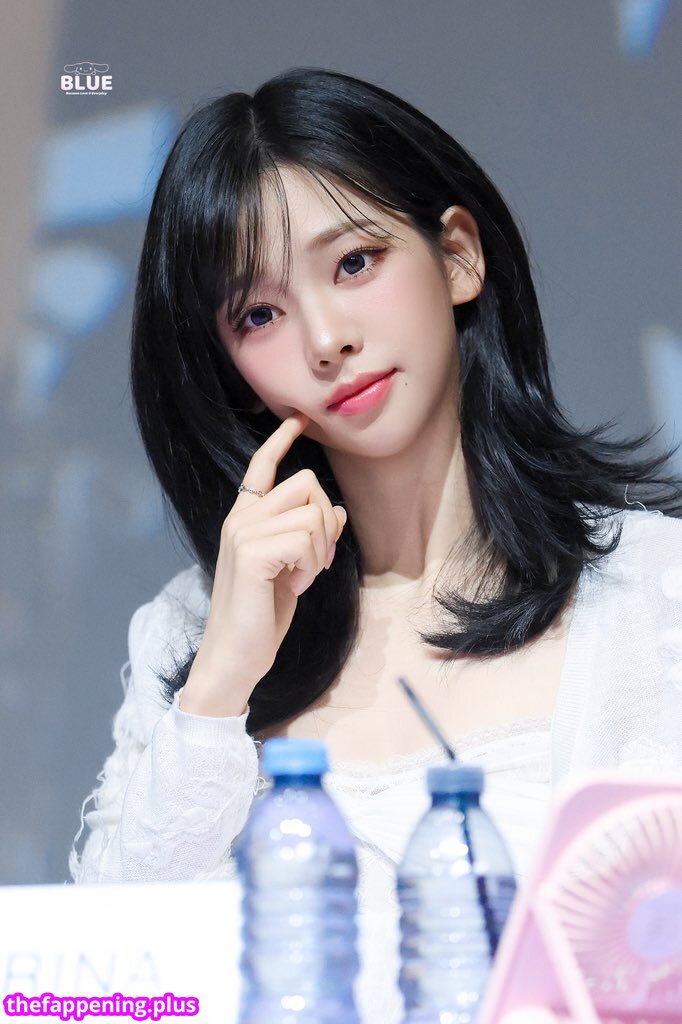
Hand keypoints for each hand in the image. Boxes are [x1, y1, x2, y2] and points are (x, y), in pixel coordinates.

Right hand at [181, 412, 346, 716]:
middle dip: (325, 522)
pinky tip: (295, 586)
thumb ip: (307, 535)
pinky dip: (311, 566)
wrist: (236, 655)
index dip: (281, 440)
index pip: (261, 466)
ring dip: (319, 551)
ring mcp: (242, 532)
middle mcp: (240, 517)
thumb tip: (334, 508)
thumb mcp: (292, 568)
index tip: (300, 420)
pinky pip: (306, 538)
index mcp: (245, 517)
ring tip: (300, 578)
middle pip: (306, 483)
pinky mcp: (250, 552)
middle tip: (316, 560)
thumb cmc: (262, 615)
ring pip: (312, 513)